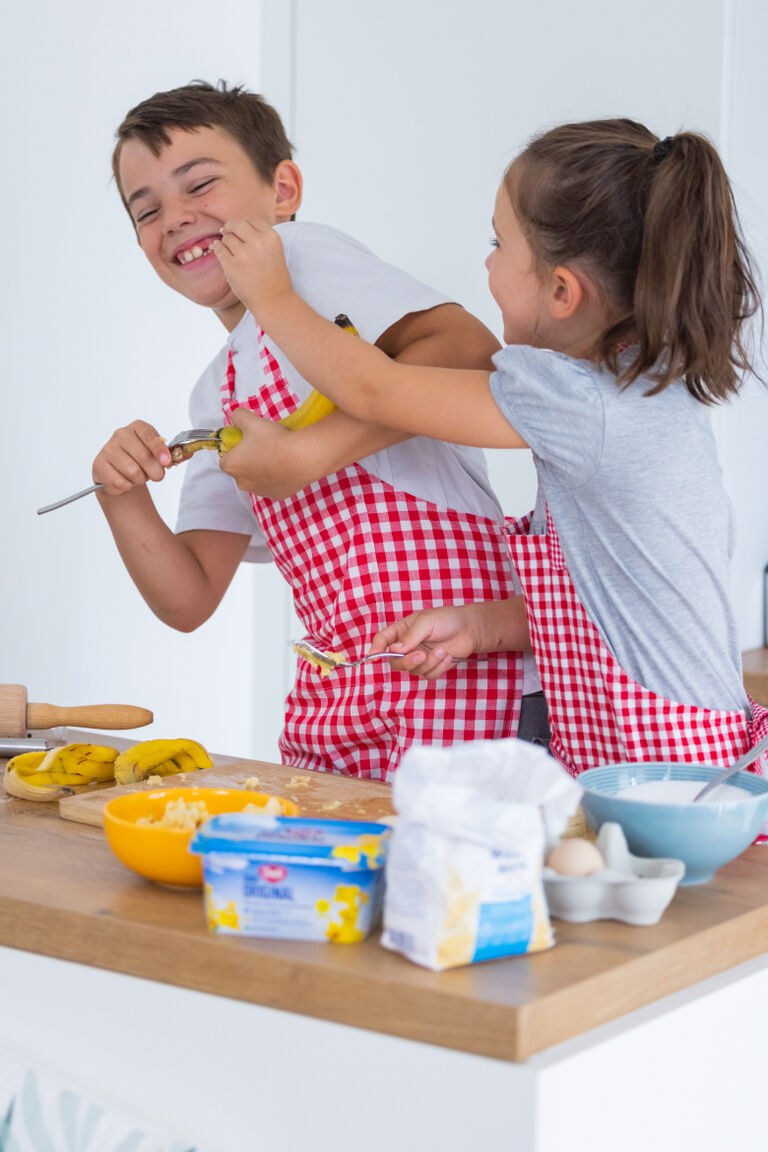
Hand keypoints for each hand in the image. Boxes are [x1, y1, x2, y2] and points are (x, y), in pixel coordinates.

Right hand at [92, 420, 170, 496]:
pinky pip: (120, 482)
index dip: (159, 450)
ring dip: (140, 480)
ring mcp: (108, 449)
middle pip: (143, 456)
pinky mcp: (99, 465)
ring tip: (137, 477)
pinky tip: (124, 481)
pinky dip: (127, 487)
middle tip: (157, 476)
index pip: (149, 435)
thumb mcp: (154, 456)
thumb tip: (167, 460)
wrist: (120, 474)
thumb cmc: (140, 462)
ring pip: (133, 471)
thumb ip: (162, 456)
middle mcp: (121, 434)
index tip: (166, 461)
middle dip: (155, 471)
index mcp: (137, 428)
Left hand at [213, 217, 292, 318]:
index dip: (242, 224)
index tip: (239, 230)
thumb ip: (259, 236)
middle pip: (236, 224)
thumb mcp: (274, 250)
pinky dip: (219, 250)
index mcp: (271, 237)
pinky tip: (224, 255)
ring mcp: (244, 254)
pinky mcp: (232, 265)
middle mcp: (259, 242)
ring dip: (226, 243)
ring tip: (234, 255)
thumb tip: (231, 225)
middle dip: (230, 227)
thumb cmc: (273, 276)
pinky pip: (219, 249)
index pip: (251, 219)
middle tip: (227, 233)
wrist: (274, 300)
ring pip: (227, 238)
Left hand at [219, 408, 297, 497]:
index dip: (234, 450)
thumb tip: (236, 418)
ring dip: (262, 470)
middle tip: (263, 446)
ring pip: (257, 479)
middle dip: (249, 461)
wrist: (302, 456)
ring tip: (277, 455)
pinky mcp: (277, 495)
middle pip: (241, 470)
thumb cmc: (274, 440)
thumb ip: (237, 416)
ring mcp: (260, 491)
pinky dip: (276, 477)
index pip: (224, 459)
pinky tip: (286, 466)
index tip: (246, 442)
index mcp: (232, 466)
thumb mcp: (251, 420)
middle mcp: (242, 483)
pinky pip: (273, 485)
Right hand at [368, 605, 484, 679]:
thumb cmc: (446, 619)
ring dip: (429, 663)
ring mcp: (419, 657)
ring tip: (443, 651)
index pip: (382, 640)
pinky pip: (428, 675)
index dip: (375, 648)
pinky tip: (448, 657)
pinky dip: (439, 668)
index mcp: (402, 631)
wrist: (470, 629)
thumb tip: (395, 649)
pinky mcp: (431, 667)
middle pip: (396, 662)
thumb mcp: (426, 622)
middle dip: (408, 661)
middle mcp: (407, 646)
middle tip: (421, 655)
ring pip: (413, 670)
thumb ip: (411, 636)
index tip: (373, 656)